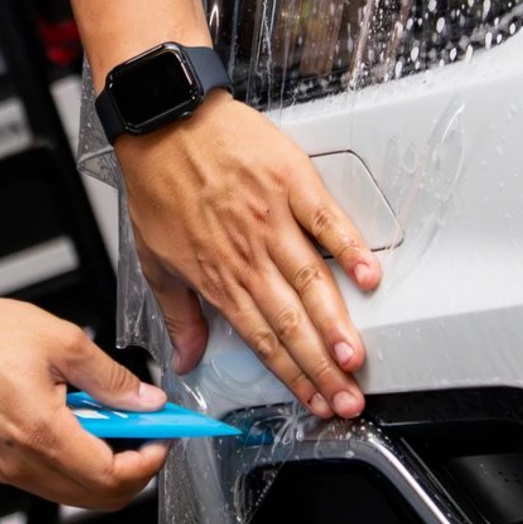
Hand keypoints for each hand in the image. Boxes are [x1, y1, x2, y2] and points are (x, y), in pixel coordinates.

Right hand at [0, 285, 168, 509]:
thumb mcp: (62, 340)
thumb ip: (110, 378)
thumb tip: (147, 401)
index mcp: (43, 434)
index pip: (114, 477)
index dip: (151, 460)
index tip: (166, 435)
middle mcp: (24, 463)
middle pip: (100, 497)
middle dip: (136, 470)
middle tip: (151, 432)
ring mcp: (10, 469)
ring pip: (77, 492)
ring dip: (108, 466)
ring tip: (114, 417)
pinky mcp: (0, 463)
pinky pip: (53, 478)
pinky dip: (80, 460)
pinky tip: (82, 420)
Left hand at [114, 93, 382, 419]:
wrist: (163, 120)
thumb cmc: (158, 183)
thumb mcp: (154, 258)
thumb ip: (179, 314)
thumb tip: (186, 360)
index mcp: (219, 276)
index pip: (262, 340)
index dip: (292, 377)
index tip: (317, 403)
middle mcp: (249, 254)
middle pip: (293, 321)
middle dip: (322, 367)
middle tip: (348, 398)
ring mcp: (272, 218)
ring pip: (310, 281)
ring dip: (335, 323)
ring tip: (354, 356)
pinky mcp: (291, 182)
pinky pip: (326, 220)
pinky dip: (349, 247)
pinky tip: (368, 276)